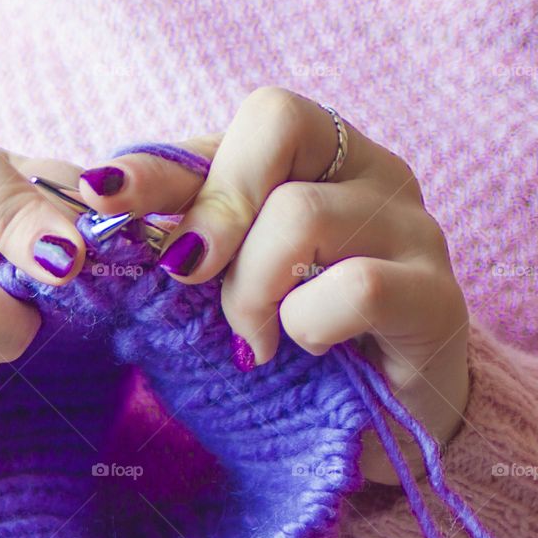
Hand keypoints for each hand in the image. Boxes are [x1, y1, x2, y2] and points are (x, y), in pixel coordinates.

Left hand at [77, 87, 468, 483]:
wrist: (383, 415)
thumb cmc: (290, 334)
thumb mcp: (226, 276)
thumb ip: (185, 232)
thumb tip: (99, 203)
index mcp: (312, 155)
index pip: (235, 124)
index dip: (162, 158)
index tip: (99, 193)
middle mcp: (365, 169)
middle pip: (277, 122)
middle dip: (212, 205)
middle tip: (187, 273)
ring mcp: (409, 225)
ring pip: (300, 212)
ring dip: (250, 288)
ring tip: (252, 338)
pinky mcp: (438, 294)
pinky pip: (355, 286)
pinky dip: (307, 325)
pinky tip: (304, 347)